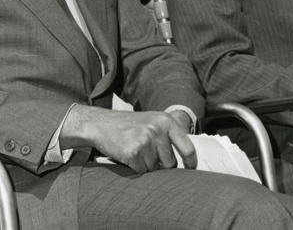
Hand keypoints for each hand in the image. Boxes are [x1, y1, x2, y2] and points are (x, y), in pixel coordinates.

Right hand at [61, 106, 196, 173]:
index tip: (191, 169)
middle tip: (148, 154)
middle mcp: (157, 130)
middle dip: (161, 164)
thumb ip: (168, 136)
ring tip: (136, 151)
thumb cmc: (129, 125)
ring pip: (155, 168)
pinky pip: (141, 170)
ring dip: (146, 165)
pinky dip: (135, 168)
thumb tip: (186, 159)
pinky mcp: (132, 152)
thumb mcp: (152, 122)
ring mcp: (145, 141)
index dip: (191, 161)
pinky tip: (128, 155)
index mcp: (166, 121)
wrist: (101, 124)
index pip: (187, 147)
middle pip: (170, 162)